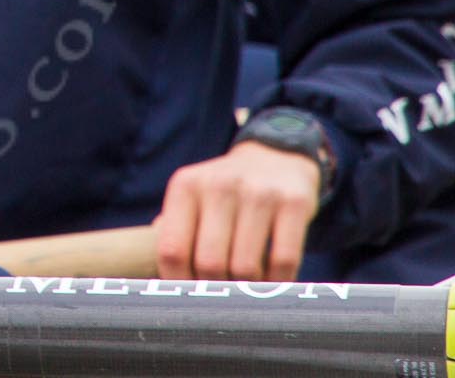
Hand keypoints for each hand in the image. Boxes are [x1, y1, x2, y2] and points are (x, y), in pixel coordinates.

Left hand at [155, 140, 320, 280]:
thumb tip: (160, 276)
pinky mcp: (294, 203)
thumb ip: (173, 231)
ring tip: (247, 285)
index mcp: (186, 185)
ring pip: (245, 267)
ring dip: (247, 288)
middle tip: (222, 292)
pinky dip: (277, 281)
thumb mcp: (192, 197)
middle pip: (209, 263)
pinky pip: (283, 261)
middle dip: (215, 288)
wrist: (275, 157)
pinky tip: (273, 279)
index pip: (172, 250)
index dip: (178, 283)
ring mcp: (258, 193)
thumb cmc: (224, 192)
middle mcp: (219, 185)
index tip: (188, 296)